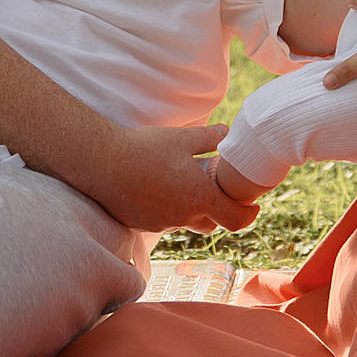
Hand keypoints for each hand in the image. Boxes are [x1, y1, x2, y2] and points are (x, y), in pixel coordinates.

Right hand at [87, 124, 258, 233]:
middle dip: (217, 209)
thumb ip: (209, 138)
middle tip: (215, 188)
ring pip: (185, 220)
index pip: (235, 219)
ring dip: (190, 207)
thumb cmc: (145, 149)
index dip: (249, 215)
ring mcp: (161, 224)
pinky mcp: (141, 224)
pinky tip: (157, 187)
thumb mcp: (182, 138)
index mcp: (199, 198)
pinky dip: (168, 208)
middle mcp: (183, 217)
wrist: (102, 163)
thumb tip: (226, 132)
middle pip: (211, 222)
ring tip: (182, 182)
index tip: (253, 206)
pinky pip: (163, 220)